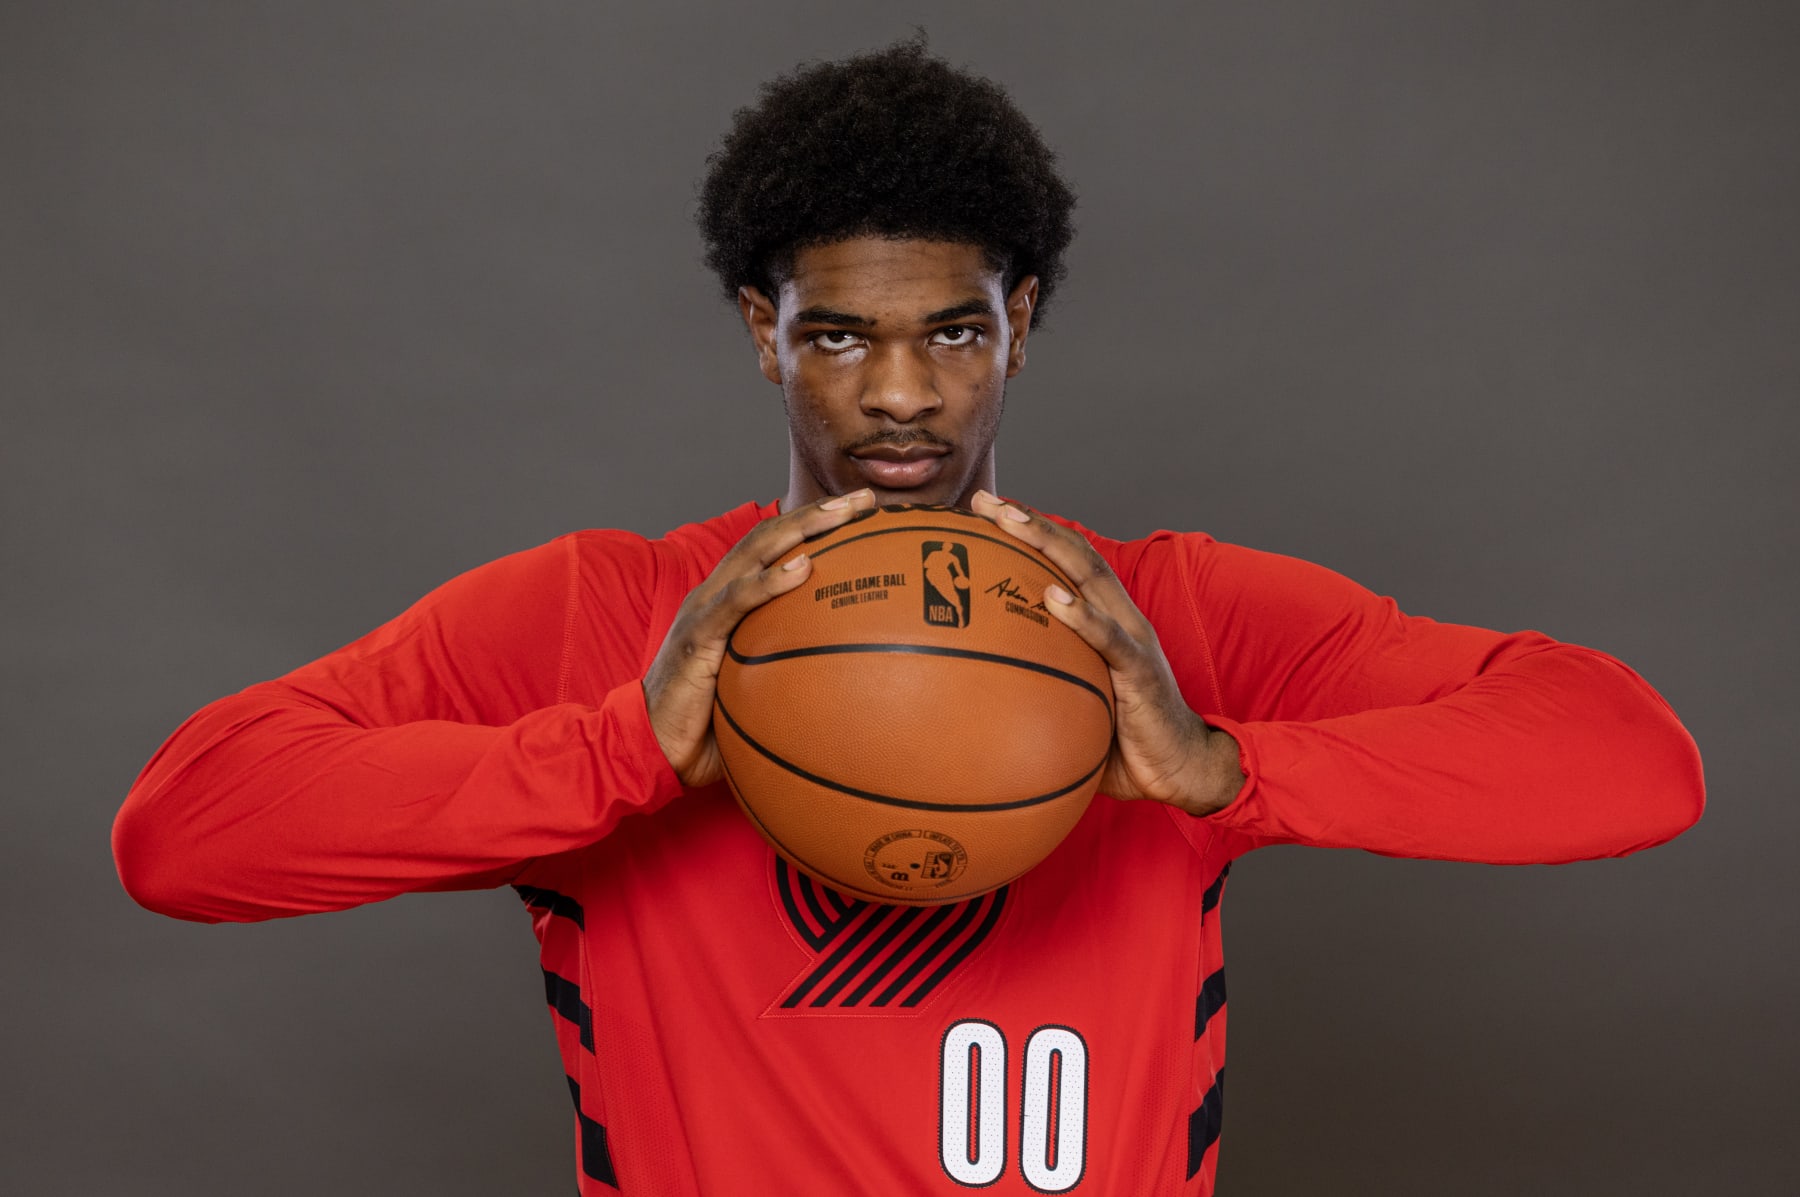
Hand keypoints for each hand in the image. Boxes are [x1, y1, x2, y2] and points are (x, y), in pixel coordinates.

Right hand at [643, 489, 877, 785]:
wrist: (650, 746)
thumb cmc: (706, 724)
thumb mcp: (756, 692)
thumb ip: (790, 675)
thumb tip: (848, 686)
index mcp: (730, 600)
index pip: (775, 548)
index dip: (815, 525)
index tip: (863, 515)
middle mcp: (716, 593)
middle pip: (771, 536)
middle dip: (819, 512)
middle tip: (865, 499)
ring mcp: (704, 609)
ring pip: (755, 552)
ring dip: (801, 528)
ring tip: (842, 515)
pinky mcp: (697, 635)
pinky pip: (737, 601)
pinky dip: (770, 581)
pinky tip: (803, 568)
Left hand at [969, 491, 1244, 815]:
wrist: (1181, 769)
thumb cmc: (1121, 740)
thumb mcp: (1073, 702)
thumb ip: (1039, 684)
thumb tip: (973, 693)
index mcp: (1105, 619)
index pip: (1066, 561)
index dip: (1030, 530)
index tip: (985, 509)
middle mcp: (1120, 617)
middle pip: (1072, 553)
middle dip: (1028, 521)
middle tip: (984, 501)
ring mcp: (1132, 639)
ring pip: (1089, 577)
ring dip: (1048, 545)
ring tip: (1011, 523)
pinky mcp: (1140, 672)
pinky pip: (1108, 639)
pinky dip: (1081, 616)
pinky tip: (1054, 598)